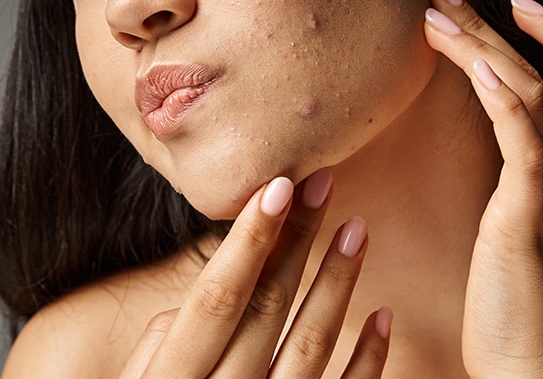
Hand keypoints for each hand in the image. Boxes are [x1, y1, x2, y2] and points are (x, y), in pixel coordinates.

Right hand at [119, 171, 392, 377]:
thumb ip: (159, 352)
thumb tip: (199, 298)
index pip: (215, 302)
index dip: (247, 244)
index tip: (276, 187)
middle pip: (267, 312)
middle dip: (297, 243)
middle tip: (325, 182)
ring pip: (311, 348)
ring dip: (337, 285)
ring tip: (359, 228)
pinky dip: (368, 360)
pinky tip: (383, 315)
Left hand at [424, 0, 542, 378]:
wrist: (538, 371)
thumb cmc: (525, 307)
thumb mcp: (532, 228)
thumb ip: (524, 180)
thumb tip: (491, 141)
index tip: (515, 4)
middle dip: (507, 21)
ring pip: (535, 92)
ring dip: (483, 44)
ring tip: (433, 14)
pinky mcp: (531, 218)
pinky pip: (526, 140)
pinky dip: (503, 94)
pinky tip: (475, 63)